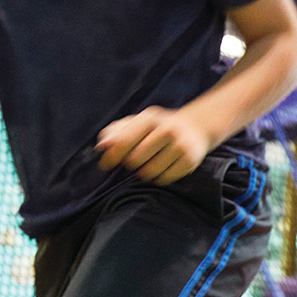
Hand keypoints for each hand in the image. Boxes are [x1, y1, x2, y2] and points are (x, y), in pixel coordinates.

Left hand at [96, 106, 211, 185]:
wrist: (195, 128)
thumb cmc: (158, 127)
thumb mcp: (139, 122)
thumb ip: (116, 131)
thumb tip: (101, 146)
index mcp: (150, 118)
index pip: (124, 141)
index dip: (112, 155)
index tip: (106, 165)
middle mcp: (167, 129)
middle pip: (135, 160)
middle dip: (131, 164)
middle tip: (135, 161)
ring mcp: (180, 145)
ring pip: (149, 171)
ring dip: (144, 172)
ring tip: (149, 165)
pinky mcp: (189, 160)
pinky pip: (164, 178)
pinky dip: (159, 178)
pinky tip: (162, 169)